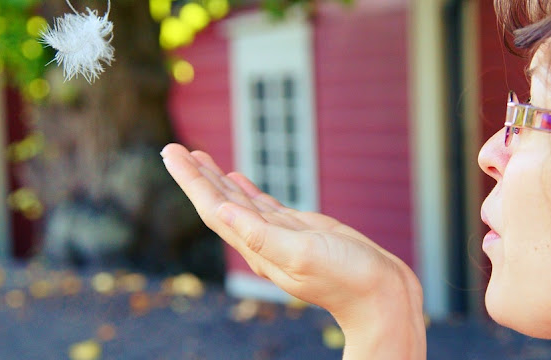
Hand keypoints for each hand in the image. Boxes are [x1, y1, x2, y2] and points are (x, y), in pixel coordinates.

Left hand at [161, 143, 425, 358]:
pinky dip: (246, 190)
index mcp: (257, 247)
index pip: (213, 209)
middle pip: (220, 202)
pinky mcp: (298, 230)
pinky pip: (263, 206)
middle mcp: (261, 242)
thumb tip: (221, 212)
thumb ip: (262, 236)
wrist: (379, 294)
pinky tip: (237, 178)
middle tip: (174, 149)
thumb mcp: (303, 254)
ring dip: (217, 180)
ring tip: (198, 158)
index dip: (190, 180)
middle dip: (196, 175)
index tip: (170, 153)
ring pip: (239, 202)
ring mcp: (279, 235)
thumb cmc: (347, 279)